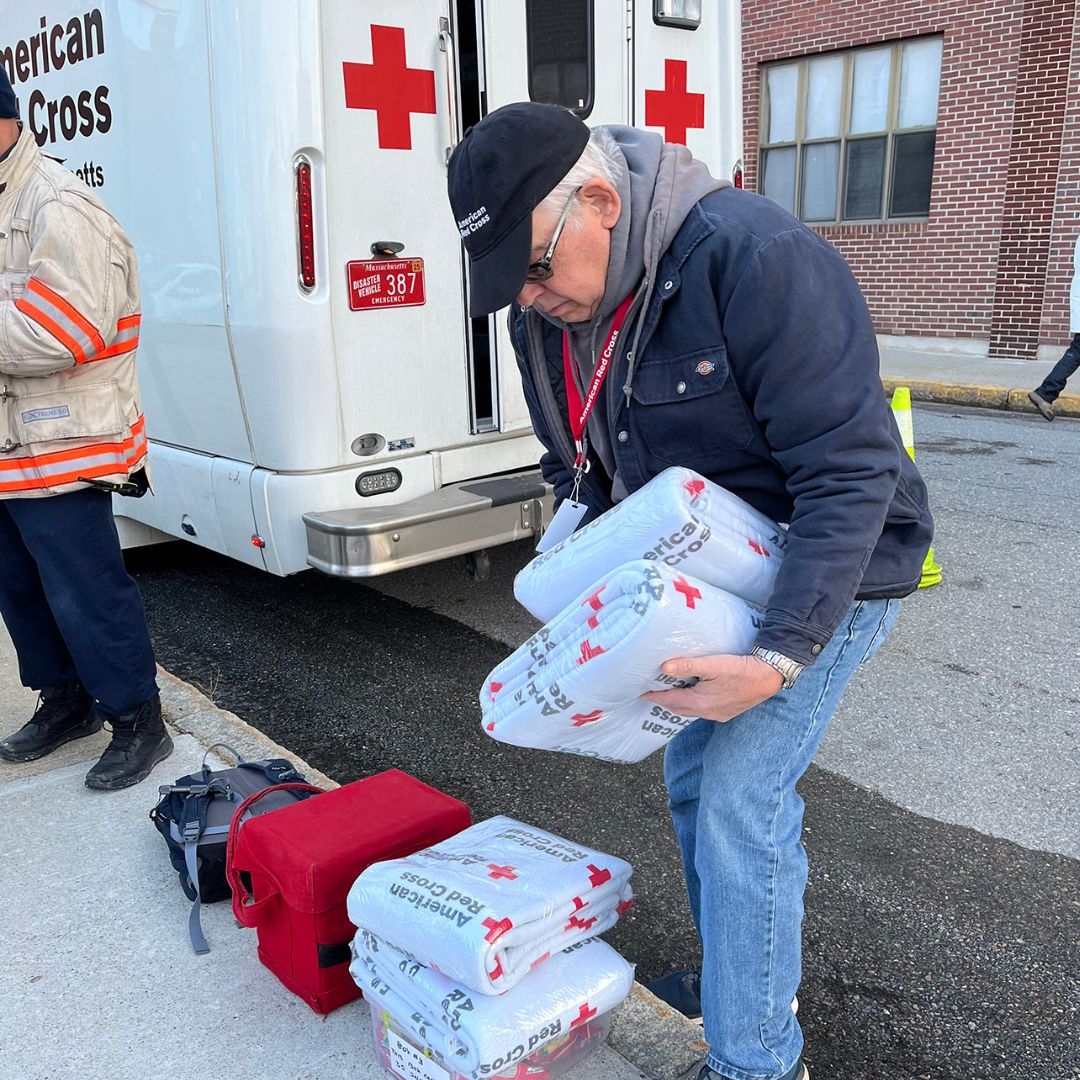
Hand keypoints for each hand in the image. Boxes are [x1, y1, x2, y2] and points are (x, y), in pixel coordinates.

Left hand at [641, 654, 783, 722]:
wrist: (768, 678)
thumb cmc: (740, 669)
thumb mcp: (712, 665)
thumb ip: (688, 665)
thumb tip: (664, 668)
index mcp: (699, 702)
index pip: (669, 700)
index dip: (654, 695)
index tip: (641, 692)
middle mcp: (707, 713)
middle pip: (678, 708)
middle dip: (664, 701)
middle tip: (652, 692)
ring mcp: (718, 715)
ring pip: (691, 711)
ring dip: (679, 704)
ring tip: (669, 694)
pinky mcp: (727, 713)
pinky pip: (703, 711)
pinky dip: (693, 705)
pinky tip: (694, 697)